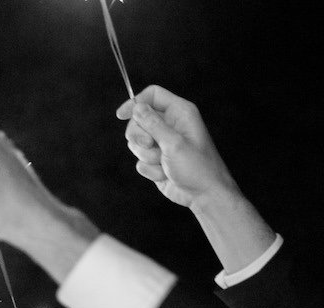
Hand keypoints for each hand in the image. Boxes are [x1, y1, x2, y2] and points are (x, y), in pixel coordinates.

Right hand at [116, 86, 238, 210]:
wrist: (202, 194)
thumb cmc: (197, 167)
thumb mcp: (174, 143)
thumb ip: (153, 124)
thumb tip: (136, 107)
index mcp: (179, 113)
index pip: (152, 95)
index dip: (135, 103)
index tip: (121, 115)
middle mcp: (169, 125)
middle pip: (138, 120)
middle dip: (139, 136)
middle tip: (151, 145)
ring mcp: (161, 143)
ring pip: (136, 142)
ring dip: (146, 155)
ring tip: (164, 163)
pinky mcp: (156, 159)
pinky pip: (140, 160)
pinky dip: (149, 169)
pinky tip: (165, 173)